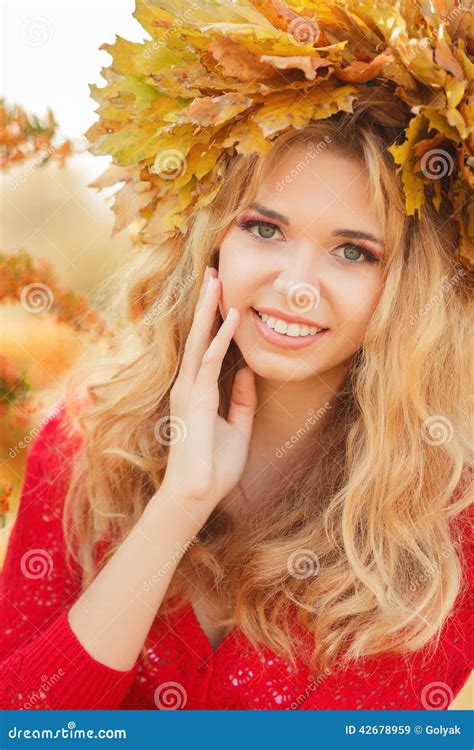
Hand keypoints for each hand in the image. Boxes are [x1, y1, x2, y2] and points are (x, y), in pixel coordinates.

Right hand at [160, 266, 256, 508]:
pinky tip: (231, 316)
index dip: (212, 319)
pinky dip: (220, 337)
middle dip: (206, 304)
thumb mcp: (237, 428)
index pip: (204, 347)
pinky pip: (209, 361)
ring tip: (217, 280)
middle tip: (213, 272)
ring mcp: (188, 391)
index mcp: (196, 391)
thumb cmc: (214, 468)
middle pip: (198, 335)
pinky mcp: (195, 400)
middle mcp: (188, 385)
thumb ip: (241, 400)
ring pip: (200, 340)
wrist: (196, 496)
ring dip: (210, 309)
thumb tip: (247, 371)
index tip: (221, 294)